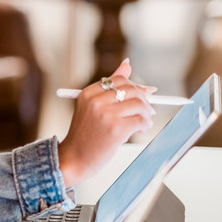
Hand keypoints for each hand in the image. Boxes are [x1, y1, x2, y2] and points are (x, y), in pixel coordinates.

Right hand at [57, 60, 155, 186]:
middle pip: (131, 89)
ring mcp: (105, 115)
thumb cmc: (85, 134)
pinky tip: (140, 130)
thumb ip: (109, 87)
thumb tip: (127, 63)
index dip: (135, 87)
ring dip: (146, 113)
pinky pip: (141, 120)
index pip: (119, 80)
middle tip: (146, 111)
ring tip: (144, 122)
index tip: (144, 95)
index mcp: (88, 94)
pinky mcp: (116, 129)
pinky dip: (145, 124)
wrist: (75, 159)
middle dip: (143, 100)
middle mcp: (95, 101)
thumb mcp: (92, 107)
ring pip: (139, 104)